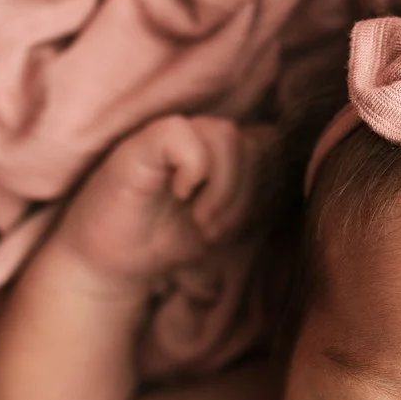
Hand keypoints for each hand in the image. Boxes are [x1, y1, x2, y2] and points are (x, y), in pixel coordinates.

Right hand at [55, 115, 256, 286]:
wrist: (109, 263)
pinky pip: (184, 136)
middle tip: (216, 231)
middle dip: (245, 196)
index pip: (269, 143)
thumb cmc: (163, 241)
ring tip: (200, 223)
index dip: (264, 184)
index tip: (240, 225)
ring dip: (223, 190)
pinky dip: (192, 169)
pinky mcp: (140, 143)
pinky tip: (178, 194)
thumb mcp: (223, 225)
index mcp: (219, 151)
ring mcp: (168, 136)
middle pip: (253, 142)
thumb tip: (291, 181)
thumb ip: (255, 199)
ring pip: (226, 136)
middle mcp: (197, 136)